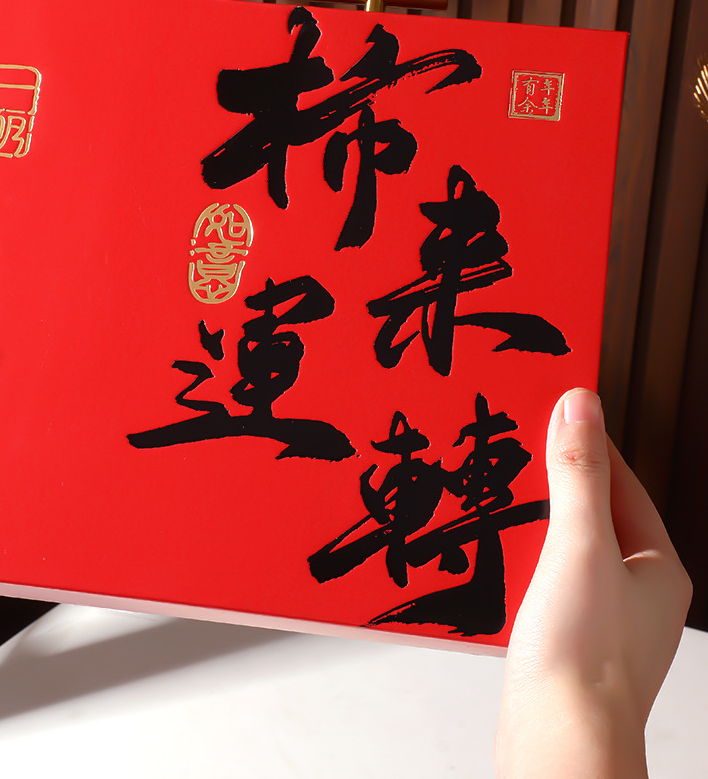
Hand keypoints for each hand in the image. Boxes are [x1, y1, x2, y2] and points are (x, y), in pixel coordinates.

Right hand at [494, 389, 691, 777]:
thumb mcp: (578, 546)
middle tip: (513, 449)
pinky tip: (491, 556)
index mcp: (657, 567)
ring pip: (567, 547)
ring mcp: (603, 619)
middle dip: (554, 482)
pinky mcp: (568, 640)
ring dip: (533, 522)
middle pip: (594, 513)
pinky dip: (521, 560)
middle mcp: (637, 593)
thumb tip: (580, 406)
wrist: (557, 742)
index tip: (551, 411)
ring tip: (495, 498)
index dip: (587, 444)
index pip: (623, 482)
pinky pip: (546, 580)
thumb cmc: (581, 658)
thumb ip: (578, 475)